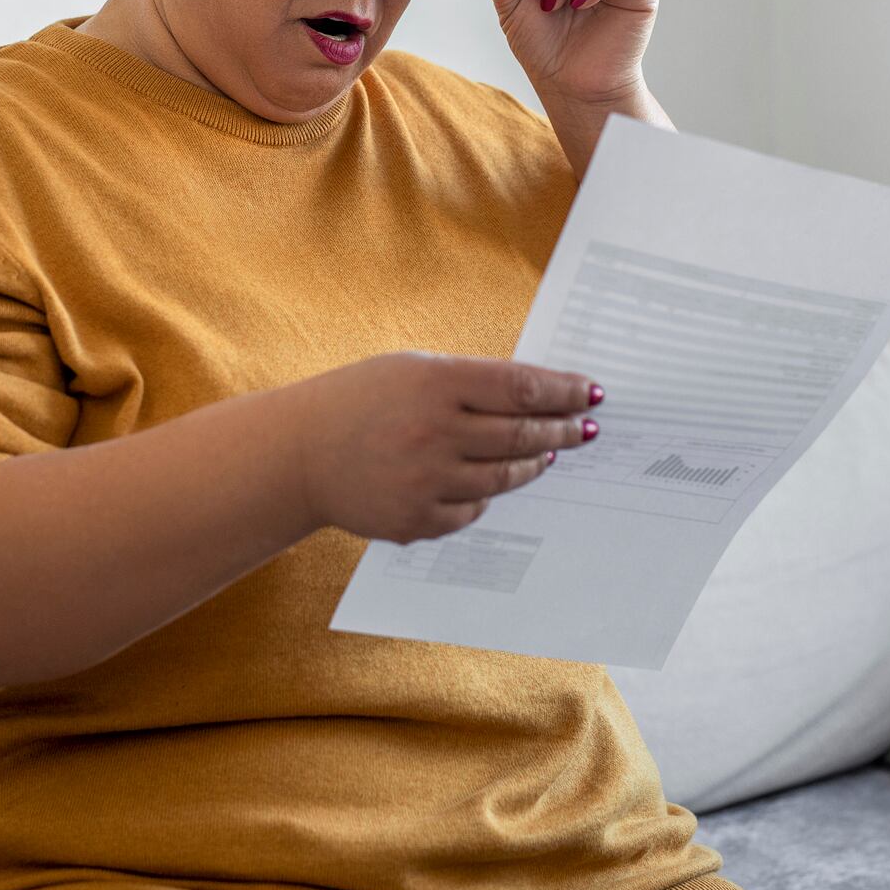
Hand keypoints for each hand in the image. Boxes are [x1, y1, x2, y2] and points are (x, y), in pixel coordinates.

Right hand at [277, 351, 602, 543]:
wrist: (299, 454)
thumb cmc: (362, 400)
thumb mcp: (412, 370)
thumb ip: (470, 381)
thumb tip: (536, 396)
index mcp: (435, 382)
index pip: (521, 387)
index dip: (563, 391)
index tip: (590, 393)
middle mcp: (434, 432)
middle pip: (522, 434)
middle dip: (562, 431)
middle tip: (585, 428)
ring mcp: (427, 481)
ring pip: (505, 477)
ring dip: (533, 463)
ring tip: (547, 453)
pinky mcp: (417, 520)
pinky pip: (474, 511)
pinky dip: (486, 496)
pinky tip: (491, 482)